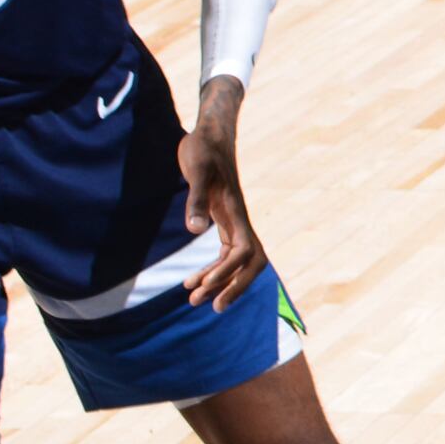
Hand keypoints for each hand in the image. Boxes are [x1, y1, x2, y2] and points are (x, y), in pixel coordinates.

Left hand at [178, 79, 268, 310]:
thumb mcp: (195, 172)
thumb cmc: (202, 151)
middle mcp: (239, 221)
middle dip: (234, 286)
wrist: (210, 136)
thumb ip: (195, 200)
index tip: (204, 287)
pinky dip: (214, 270)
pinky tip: (193, 280)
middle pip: (251, 263)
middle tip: (210, 307)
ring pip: (238, 262)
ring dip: (221, 282)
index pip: (243, 251)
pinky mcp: (223, 221)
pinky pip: (226, 254)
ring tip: (193, 298)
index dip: (227, 271)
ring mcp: (233, 223)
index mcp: (235, 212)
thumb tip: (195, 229)